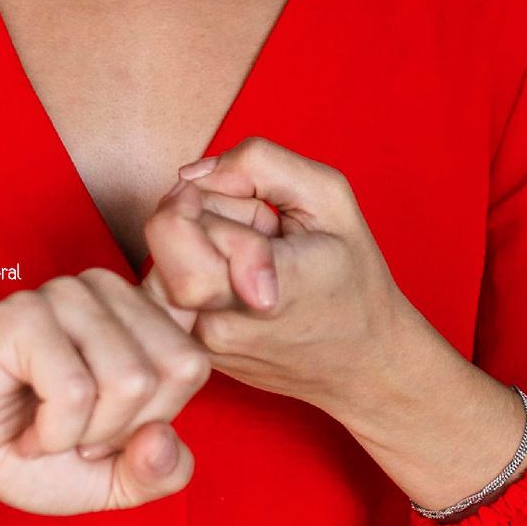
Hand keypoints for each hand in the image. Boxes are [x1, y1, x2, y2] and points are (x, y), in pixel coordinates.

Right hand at [0, 267, 210, 512]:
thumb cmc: (30, 451)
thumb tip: (164, 441)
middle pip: (173, 372)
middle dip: (123, 428)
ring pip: (128, 381)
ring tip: (49, 425)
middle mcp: (107, 290)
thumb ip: (160, 470)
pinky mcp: (24, 313)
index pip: (194, 360)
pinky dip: (51, 432)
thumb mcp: (112, 477)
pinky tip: (27, 426)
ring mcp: (65, 294)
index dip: (157, 418)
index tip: (107, 427)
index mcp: (138, 314)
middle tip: (74, 429)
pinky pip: (74, 390)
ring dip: (84, 433)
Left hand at [140, 136, 419, 415]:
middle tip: (261, 231)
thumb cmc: (352, 278)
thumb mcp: (329, 196)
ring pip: (162, 261)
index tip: (259, 213)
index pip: (177, 227)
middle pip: (164, 238)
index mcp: (257, 292)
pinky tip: (236, 278)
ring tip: (252, 259)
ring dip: (200, 243)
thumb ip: (259, 163)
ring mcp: (198, 346)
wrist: (364, 363)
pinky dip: (194, 267)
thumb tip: (190, 175)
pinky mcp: (189, 350)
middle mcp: (216, 327)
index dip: (212, 201)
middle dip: (207, 214)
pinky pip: (166, 287)